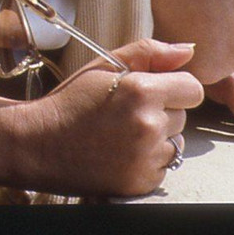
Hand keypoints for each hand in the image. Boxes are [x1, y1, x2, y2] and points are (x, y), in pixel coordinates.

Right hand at [0, 38, 202, 198]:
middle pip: (182, 115)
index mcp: (140, 91)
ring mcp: (146, 158)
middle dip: (162, 110)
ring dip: (157, 136)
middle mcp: (148, 125)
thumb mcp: (104, 66)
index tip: (155, 88)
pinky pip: (163, 166)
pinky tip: (122, 151)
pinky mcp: (142, 183)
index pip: (192, 88)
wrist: (41, 144)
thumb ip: (149, 53)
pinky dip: (148, 159)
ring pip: (175, 141)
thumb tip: (188, 51)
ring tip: (123, 132)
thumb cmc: (72, 100)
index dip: (175, 86)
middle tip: (127, 110)